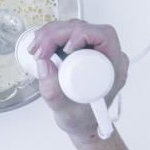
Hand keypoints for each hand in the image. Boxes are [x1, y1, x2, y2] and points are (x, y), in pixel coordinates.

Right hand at [27, 19, 128, 143]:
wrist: (79, 121)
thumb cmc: (81, 117)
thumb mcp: (64, 109)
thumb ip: (53, 90)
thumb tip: (44, 63)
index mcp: (113, 67)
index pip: (104, 36)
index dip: (83, 35)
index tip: (66, 49)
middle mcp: (106, 55)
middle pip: (84, 28)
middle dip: (58, 34)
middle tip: (40, 49)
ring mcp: (93, 50)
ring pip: (73, 27)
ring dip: (51, 33)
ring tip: (36, 49)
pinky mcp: (80, 48)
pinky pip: (67, 33)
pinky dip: (50, 36)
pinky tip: (40, 45)